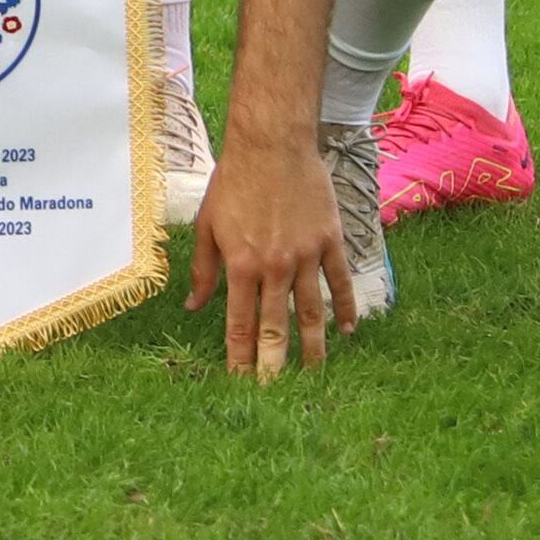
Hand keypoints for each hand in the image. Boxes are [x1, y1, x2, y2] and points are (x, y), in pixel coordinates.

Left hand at [183, 127, 352, 378]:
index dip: (240, 356)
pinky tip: (347, 332)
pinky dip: (346, 308)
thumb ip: (204, 270)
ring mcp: (306, 255)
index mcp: (241, 264)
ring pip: (312, 311)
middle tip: (277, 394)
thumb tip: (192, 306)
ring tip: (314, 373)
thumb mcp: (207, 225)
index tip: (240, 382)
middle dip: (275, 363)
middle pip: (276, 325)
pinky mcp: (329, 241)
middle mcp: (274, 266)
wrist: (272, 145)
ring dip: (313, 346)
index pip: (239, 322)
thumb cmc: (233, 182)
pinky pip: (340, 282)